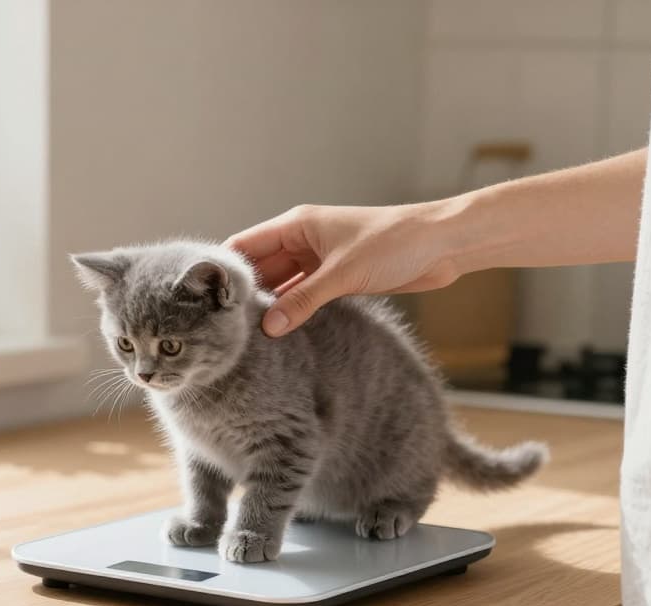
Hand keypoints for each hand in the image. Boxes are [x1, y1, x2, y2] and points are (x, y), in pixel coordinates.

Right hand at [225, 201, 463, 336]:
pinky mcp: (337, 278)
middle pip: (260, 269)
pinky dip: (293, 312)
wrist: (443, 245)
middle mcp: (303, 241)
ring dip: (270, 307)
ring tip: (249, 336)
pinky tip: (281, 333)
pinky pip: (304, 297)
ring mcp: (319, 260)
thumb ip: (303, 302)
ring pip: (282, 286)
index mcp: (297, 225)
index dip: (225, 270)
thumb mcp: (342, 274)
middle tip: (225, 327)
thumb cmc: (395, 243)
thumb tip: (269, 328)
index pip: (246, 246)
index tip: (207, 299)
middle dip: (246, 295)